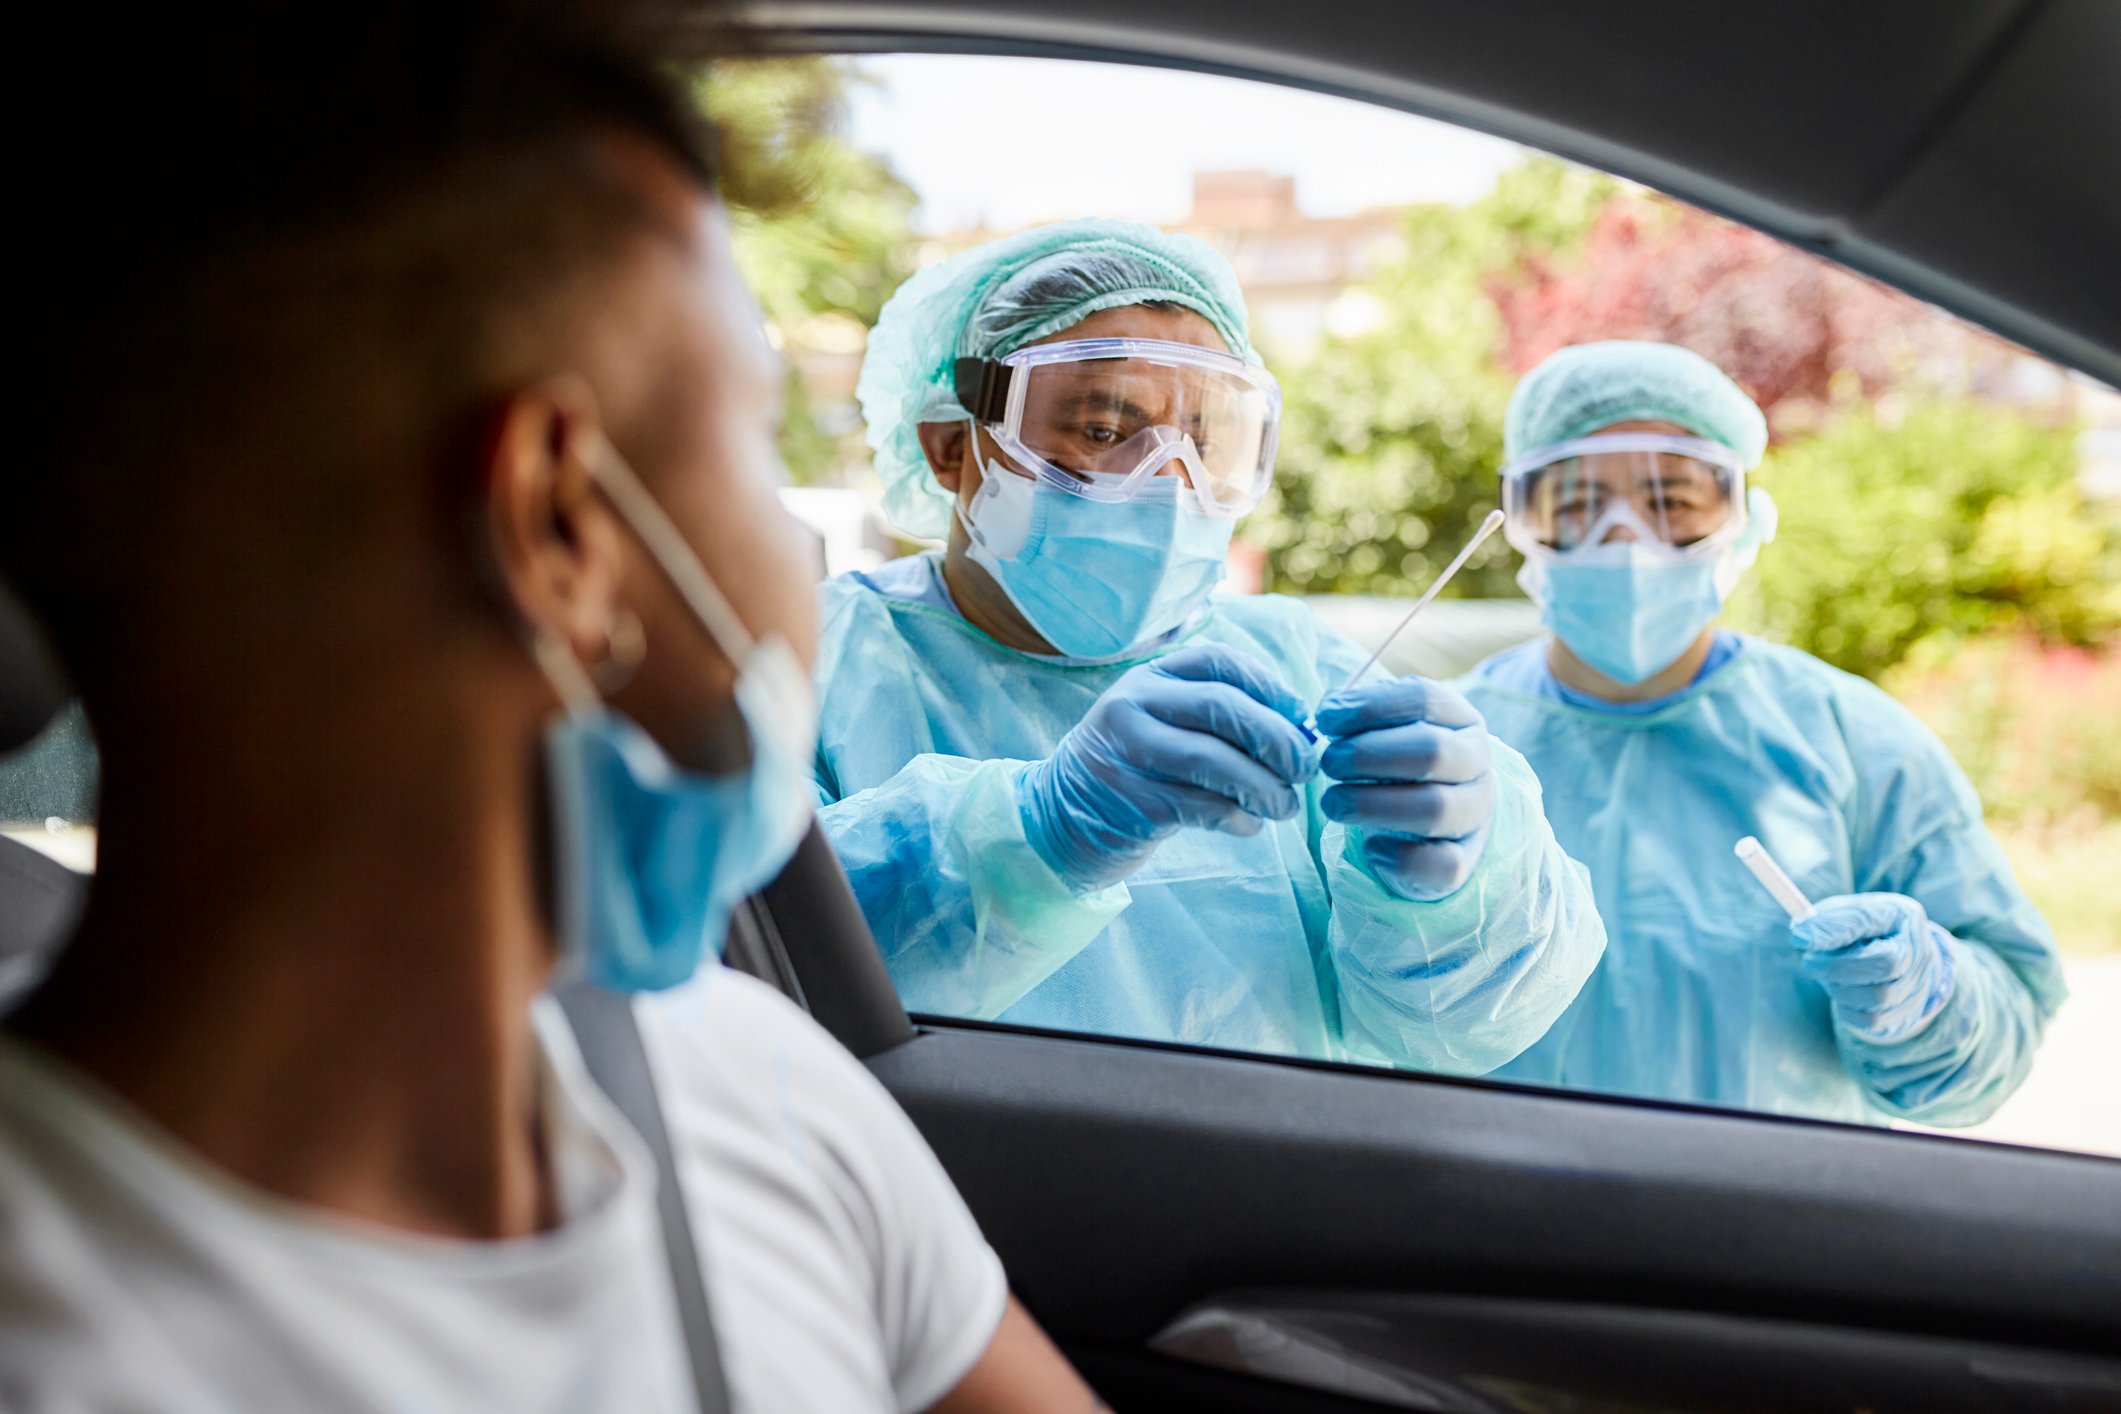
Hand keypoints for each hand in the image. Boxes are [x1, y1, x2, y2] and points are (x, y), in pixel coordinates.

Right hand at [1020, 645, 1319, 888]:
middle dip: (1278, 737)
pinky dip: (1238, 818)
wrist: (1060, 818)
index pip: (1221, 662)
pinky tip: (1248, 824)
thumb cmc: (1138, 769)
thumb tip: (1301, 731)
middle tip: (1306, 768)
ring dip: (1264, 786)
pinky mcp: (1131, 801)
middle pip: (1223, 706)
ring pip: (1214, 761)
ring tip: (1285, 805)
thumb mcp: (1167, 724)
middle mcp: (1134, 703)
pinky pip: (1201, 807)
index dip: (1273, 688)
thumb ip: (1223, 718)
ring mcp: (1127, 751)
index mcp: (1151, 675)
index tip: (1303, 720)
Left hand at [1315, 677, 1492, 900]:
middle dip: (1367, 756)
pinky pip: (1443, 864)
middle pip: (1431, 752)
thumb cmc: (1396, 764)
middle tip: (1328, 763)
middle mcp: (1476, 762)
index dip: (1368, 706)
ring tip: (1333, 803)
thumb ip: (1359, 716)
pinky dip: (1400, 858)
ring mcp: (1475, 812)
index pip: (1423, 700)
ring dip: (1372, 805)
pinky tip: (1370, 847)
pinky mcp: (1465, 858)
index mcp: (1459, 719)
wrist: (1428, 823)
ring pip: (1436, 809)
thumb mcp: (1385, 729)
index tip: (1325, 718)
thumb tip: (1328, 713)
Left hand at [1792, 892, 1954, 1042]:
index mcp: (1902, 916)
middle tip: (1809, 963)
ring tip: (1828, 976)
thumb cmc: (1863, 933)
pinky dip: (1847, 1009)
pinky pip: (1872, 1020)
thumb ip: (1826, 921)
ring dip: (1840, 988)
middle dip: (1836, 967)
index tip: (1800, 938)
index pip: (1869, 920)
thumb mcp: (1846, 914)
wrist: (1897, 962)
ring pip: (1877, 996)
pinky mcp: (1906, 1015)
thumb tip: (1802, 936)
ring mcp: (1917, 985)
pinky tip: (1841, 993)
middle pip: (1884, 964)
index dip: (1833, 930)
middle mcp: (1919, 951)